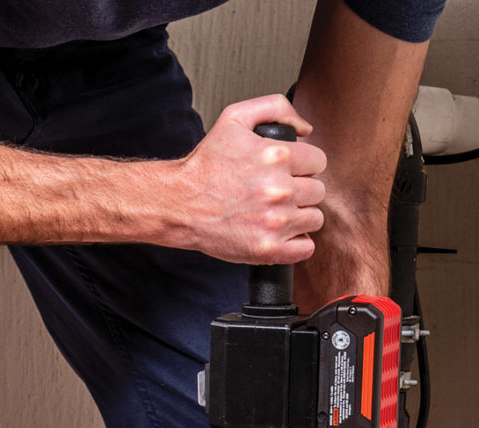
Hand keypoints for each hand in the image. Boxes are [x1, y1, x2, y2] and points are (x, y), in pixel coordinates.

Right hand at [164, 93, 326, 264]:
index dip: (305, 166)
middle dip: (302, 191)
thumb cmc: (206, 165)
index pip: (318, 161)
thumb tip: (306, 128)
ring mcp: (275, 222)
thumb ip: (276, 108)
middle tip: (280, 193)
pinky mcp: (268, 249)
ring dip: (300, 216)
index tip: (291, 172)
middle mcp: (280, 190)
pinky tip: (281, 234)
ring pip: (314, 219)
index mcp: (277, 156)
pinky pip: (305, 249)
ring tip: (279, 213)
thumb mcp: (235, 117)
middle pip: (318, 191)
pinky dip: (297, 243)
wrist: (180, 204)